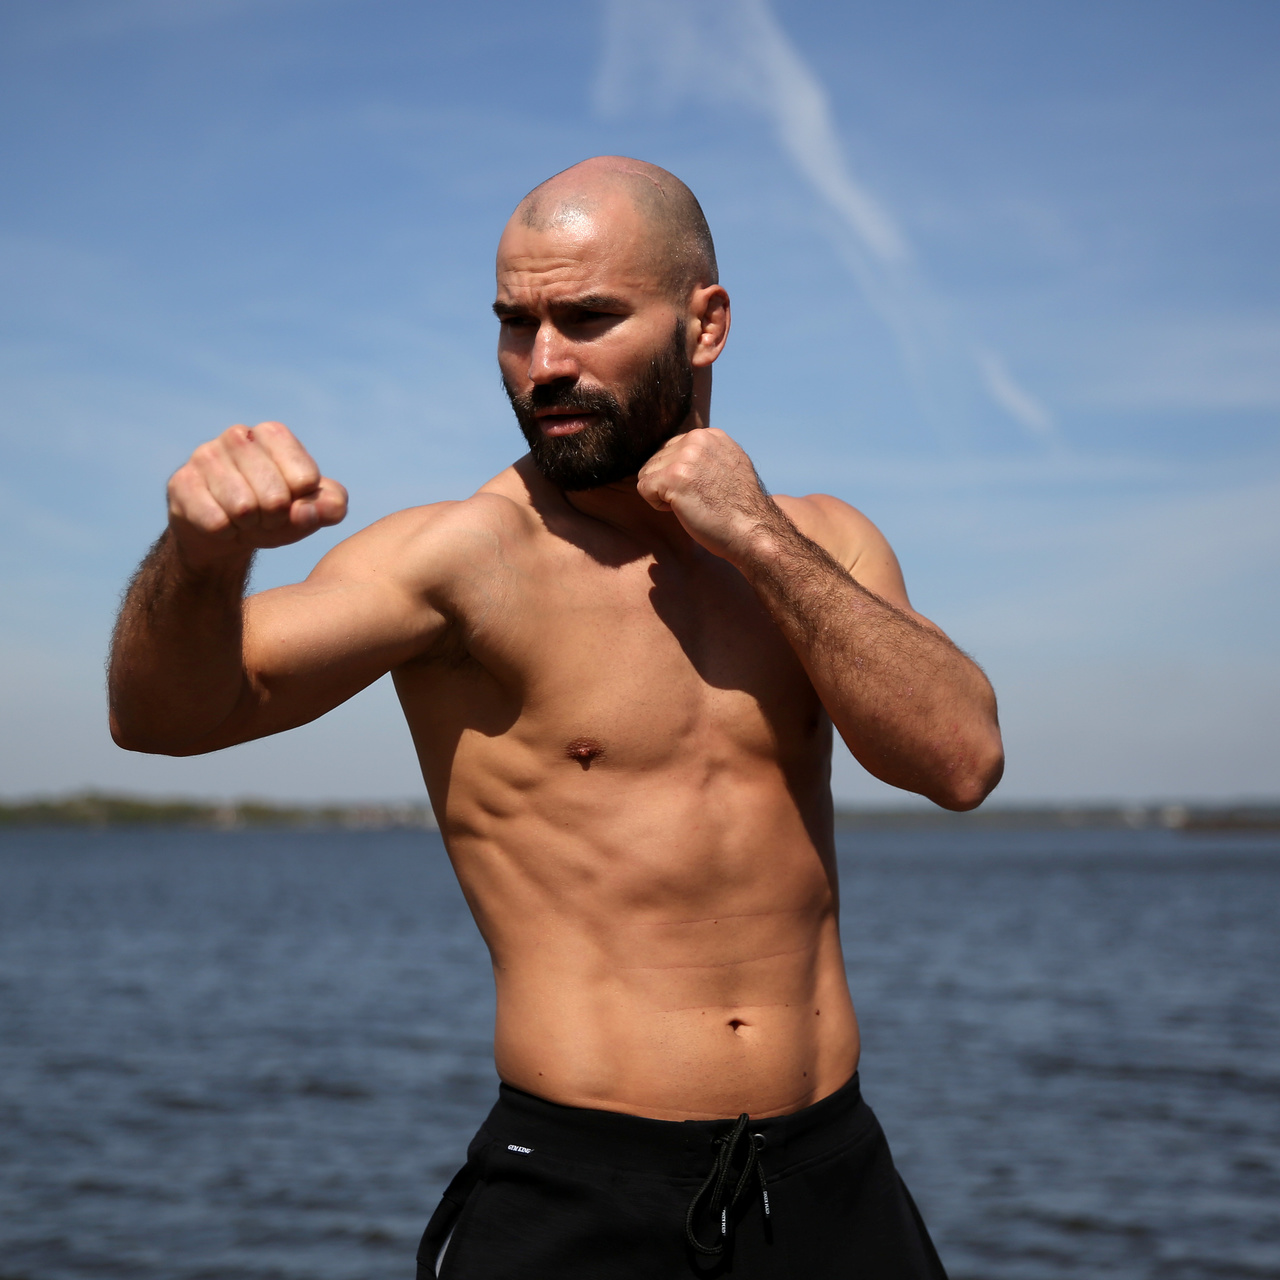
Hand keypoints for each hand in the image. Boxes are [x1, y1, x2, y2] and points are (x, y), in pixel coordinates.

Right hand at [167, 421, 347, 568]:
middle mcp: (239, 435)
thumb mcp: (312, 511)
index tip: (290, 503)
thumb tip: (307, 511)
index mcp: (274, 434)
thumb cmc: (274, 514)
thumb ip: (331, 507)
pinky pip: (215, 522)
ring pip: (243, 509)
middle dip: (274, 519)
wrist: (223, 532)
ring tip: (243, 520)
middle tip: (264, 517)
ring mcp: (205, 455)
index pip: (305, 480)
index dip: (302, 505)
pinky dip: (224, 534)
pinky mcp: (180, 482)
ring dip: (248, 527)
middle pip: (276, 498)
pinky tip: (219, 522)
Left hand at [636, 428, 777, 562]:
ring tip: (692, 504)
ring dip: (663, 494)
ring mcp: (686, 456)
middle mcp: (698, 438)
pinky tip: (683, 510)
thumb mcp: (728, 466)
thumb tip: (678, 455)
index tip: (703, 490)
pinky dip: (657, 505)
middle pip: (656, 460)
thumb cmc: (738, 510)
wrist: (752, 530)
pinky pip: (644, 488)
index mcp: (710, 435)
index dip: (680, 476)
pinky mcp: (674, 476)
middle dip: (669, 484)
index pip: (671, 449)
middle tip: (698, 499)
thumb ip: (705, 455)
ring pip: (647, 473)